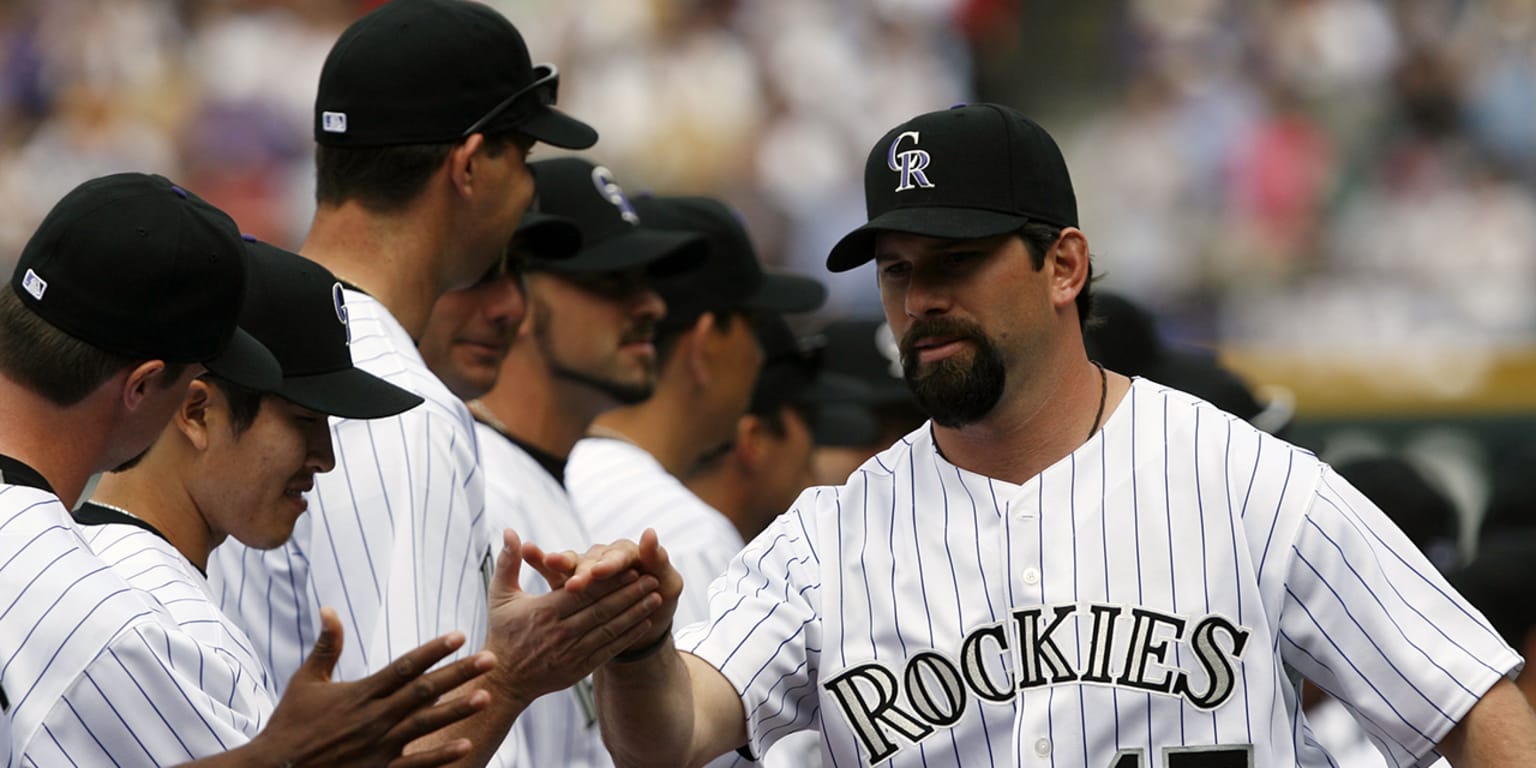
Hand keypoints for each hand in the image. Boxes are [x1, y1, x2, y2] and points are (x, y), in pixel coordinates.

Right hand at [249, 607, 494, 767]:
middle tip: (489, 659)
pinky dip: (439, 756)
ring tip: (484, 696)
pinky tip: (465, 746)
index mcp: (360, 693)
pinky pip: (413, 764)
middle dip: (458, 674)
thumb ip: (326, 646)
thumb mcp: (306, 681)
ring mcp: (377, 746)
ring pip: (424, 725)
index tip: (459, 635)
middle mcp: (373, 717)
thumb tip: (329, 608)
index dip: (433, 650)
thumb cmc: (289, 725)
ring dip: (456, 710)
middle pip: (423, 691)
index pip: (404, 666)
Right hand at [486, 529, 664, 706]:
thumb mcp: (500, 596)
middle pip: (602, 609)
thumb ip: (508, 563)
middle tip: (653, 578)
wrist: (504, 681)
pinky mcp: (579, 668)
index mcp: (544, 611)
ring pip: (609, 629)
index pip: (583, 591)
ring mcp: (571, 652)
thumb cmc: (502, 633)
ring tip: (656, 597)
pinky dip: (628, 637)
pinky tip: (645, 624)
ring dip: (635, 613)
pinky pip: (609, 650)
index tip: (631, 566)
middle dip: (630, 593)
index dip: (609, 580)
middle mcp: (560, 632)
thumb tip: (511, 531)